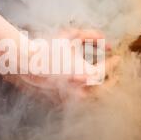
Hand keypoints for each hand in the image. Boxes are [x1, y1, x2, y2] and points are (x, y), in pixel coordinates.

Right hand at [4, 29, 119, 103]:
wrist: (24, 63)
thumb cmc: (48, 47)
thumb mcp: (71, 36)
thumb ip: (92, 36)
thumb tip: (107, 42)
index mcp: (86, 75)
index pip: (106, 71)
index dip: (113, 63)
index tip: (117, 57)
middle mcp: (80, 91)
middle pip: (105, 91)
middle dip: (112, 82)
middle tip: (115, 74)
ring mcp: (70, 100)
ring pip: (93, 100)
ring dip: (100, 90)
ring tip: (103, 81)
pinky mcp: (60, 104)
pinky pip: (79, 102)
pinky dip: (86, 95)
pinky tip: (85, 86)